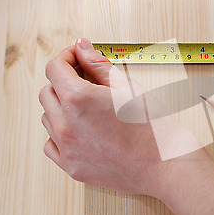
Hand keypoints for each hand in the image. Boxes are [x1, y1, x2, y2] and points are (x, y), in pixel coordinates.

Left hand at [39, 38, 203, 198]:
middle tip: (89, 80)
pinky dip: (60, 133)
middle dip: (64, 81)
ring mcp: (66, 149)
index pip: (54, 68)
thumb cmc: (154, 128)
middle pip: (48, 91)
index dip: (67, 57)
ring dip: (62, 107)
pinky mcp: (72, 166)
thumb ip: (99, 65)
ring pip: (48, 118)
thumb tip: (82, 47)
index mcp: (78, 99)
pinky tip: (82, 130)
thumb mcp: (129, 88)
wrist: (166, 166)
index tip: (78, 57)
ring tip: (90, 108)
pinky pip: (51, 144)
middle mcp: (65, 124)